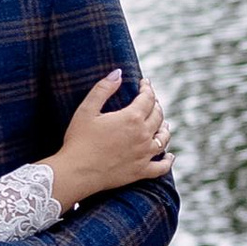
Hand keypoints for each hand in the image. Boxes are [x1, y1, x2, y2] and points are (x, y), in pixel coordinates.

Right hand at [51, 72, 171, 201]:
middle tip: (150, 101)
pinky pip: (161, 167)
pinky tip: (170, 156)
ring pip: (163, 139)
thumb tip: (118, 73)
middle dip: (155, 105)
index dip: (147, 88)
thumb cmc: (79, 139)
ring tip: (164, 124)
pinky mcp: (141, 171)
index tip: (144, 82)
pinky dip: (168, 161)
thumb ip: (103, 89)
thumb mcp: (86, 110)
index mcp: (131, 118)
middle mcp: (143, 136)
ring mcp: (144, 155)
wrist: (77, 172)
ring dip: (164, 129)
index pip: (148, 98)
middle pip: (158, 117)